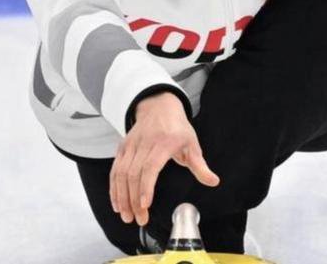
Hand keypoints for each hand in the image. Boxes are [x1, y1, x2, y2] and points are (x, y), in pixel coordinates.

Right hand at [110, 92, 219, 225]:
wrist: (159, 106)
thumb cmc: (177, 128)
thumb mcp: (193, 145)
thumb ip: (201, 166)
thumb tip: (213, 181)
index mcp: (164, 143)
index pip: (151, 167)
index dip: (146, 187)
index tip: (145, 204)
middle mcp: (144, 144)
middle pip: (134, 175)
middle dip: (134, 200)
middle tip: (139, 219)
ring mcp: (131, 146)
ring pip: (121, 174)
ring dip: (122, 197)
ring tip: (127, 216)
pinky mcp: (122, 148)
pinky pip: (114, 170)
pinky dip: (113, 189)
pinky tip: (118, 204)